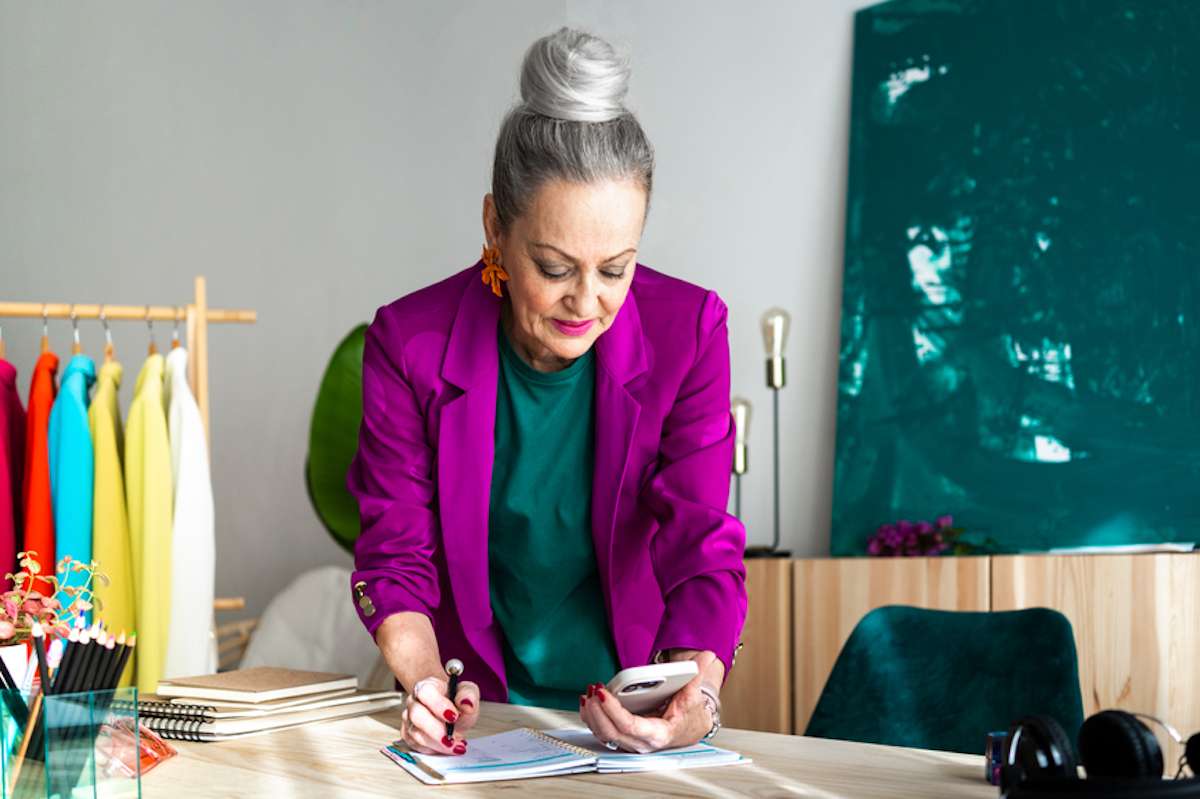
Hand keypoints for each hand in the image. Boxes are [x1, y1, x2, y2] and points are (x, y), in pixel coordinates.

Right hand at [397, 675, 480, 755]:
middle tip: (452, 739)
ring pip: (415, 733)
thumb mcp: (468, 693)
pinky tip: (444, 748)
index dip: (438, 705)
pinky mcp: (408, 734)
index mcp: (426, 686)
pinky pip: (414, 745)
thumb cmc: (456, 702)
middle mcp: (414, 701)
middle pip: (417, 715)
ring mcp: (408, 718)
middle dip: (435, 730)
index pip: (426, 692)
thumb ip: (469, 695)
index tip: (454, 717)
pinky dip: (431, 749)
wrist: (451, 714)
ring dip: (436, 744)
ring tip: (454, 746)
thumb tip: (466, 703)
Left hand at [578, 675, 713, 753]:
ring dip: (592, 715)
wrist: (690, 727)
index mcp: (659, 734)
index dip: (614, 711)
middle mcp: (642, 743)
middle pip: (611, 732)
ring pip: (604, 735)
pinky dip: (592, 718)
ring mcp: (631, 742)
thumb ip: (697, 674)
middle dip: (598, 711)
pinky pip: (603, 732)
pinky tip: (588, 702)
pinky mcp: (623, 738)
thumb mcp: (693, 694)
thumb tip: (707, 657)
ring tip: (588, 692)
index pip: (630, 726)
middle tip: (593, 689)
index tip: (603, 693)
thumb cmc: (689, 713)